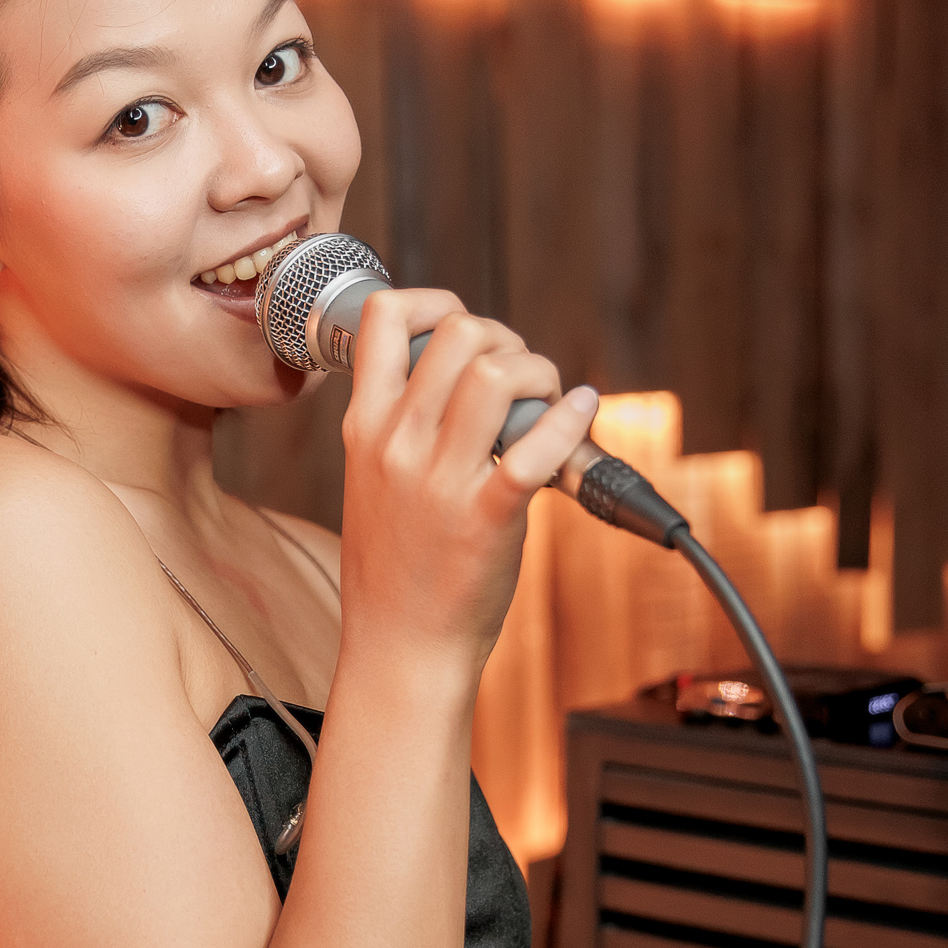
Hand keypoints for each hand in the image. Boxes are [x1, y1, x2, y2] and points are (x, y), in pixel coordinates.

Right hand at [337, 291, 598, 677]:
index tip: (465, 331)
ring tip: (549, 404)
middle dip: (509, 341)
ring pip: (499, 374)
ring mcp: (439, 481)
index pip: (384, 317)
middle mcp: (397, 444)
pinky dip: (571, 419)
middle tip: (523, 380)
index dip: (436, 302)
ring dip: (541, 374)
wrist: (400, 646)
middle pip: (461, 334)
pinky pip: (536, 446)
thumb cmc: (395, 568)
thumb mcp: (372, 480)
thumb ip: (402, 426)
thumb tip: (462, 376)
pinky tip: (582, 413)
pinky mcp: (485, 517)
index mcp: (365, 427)